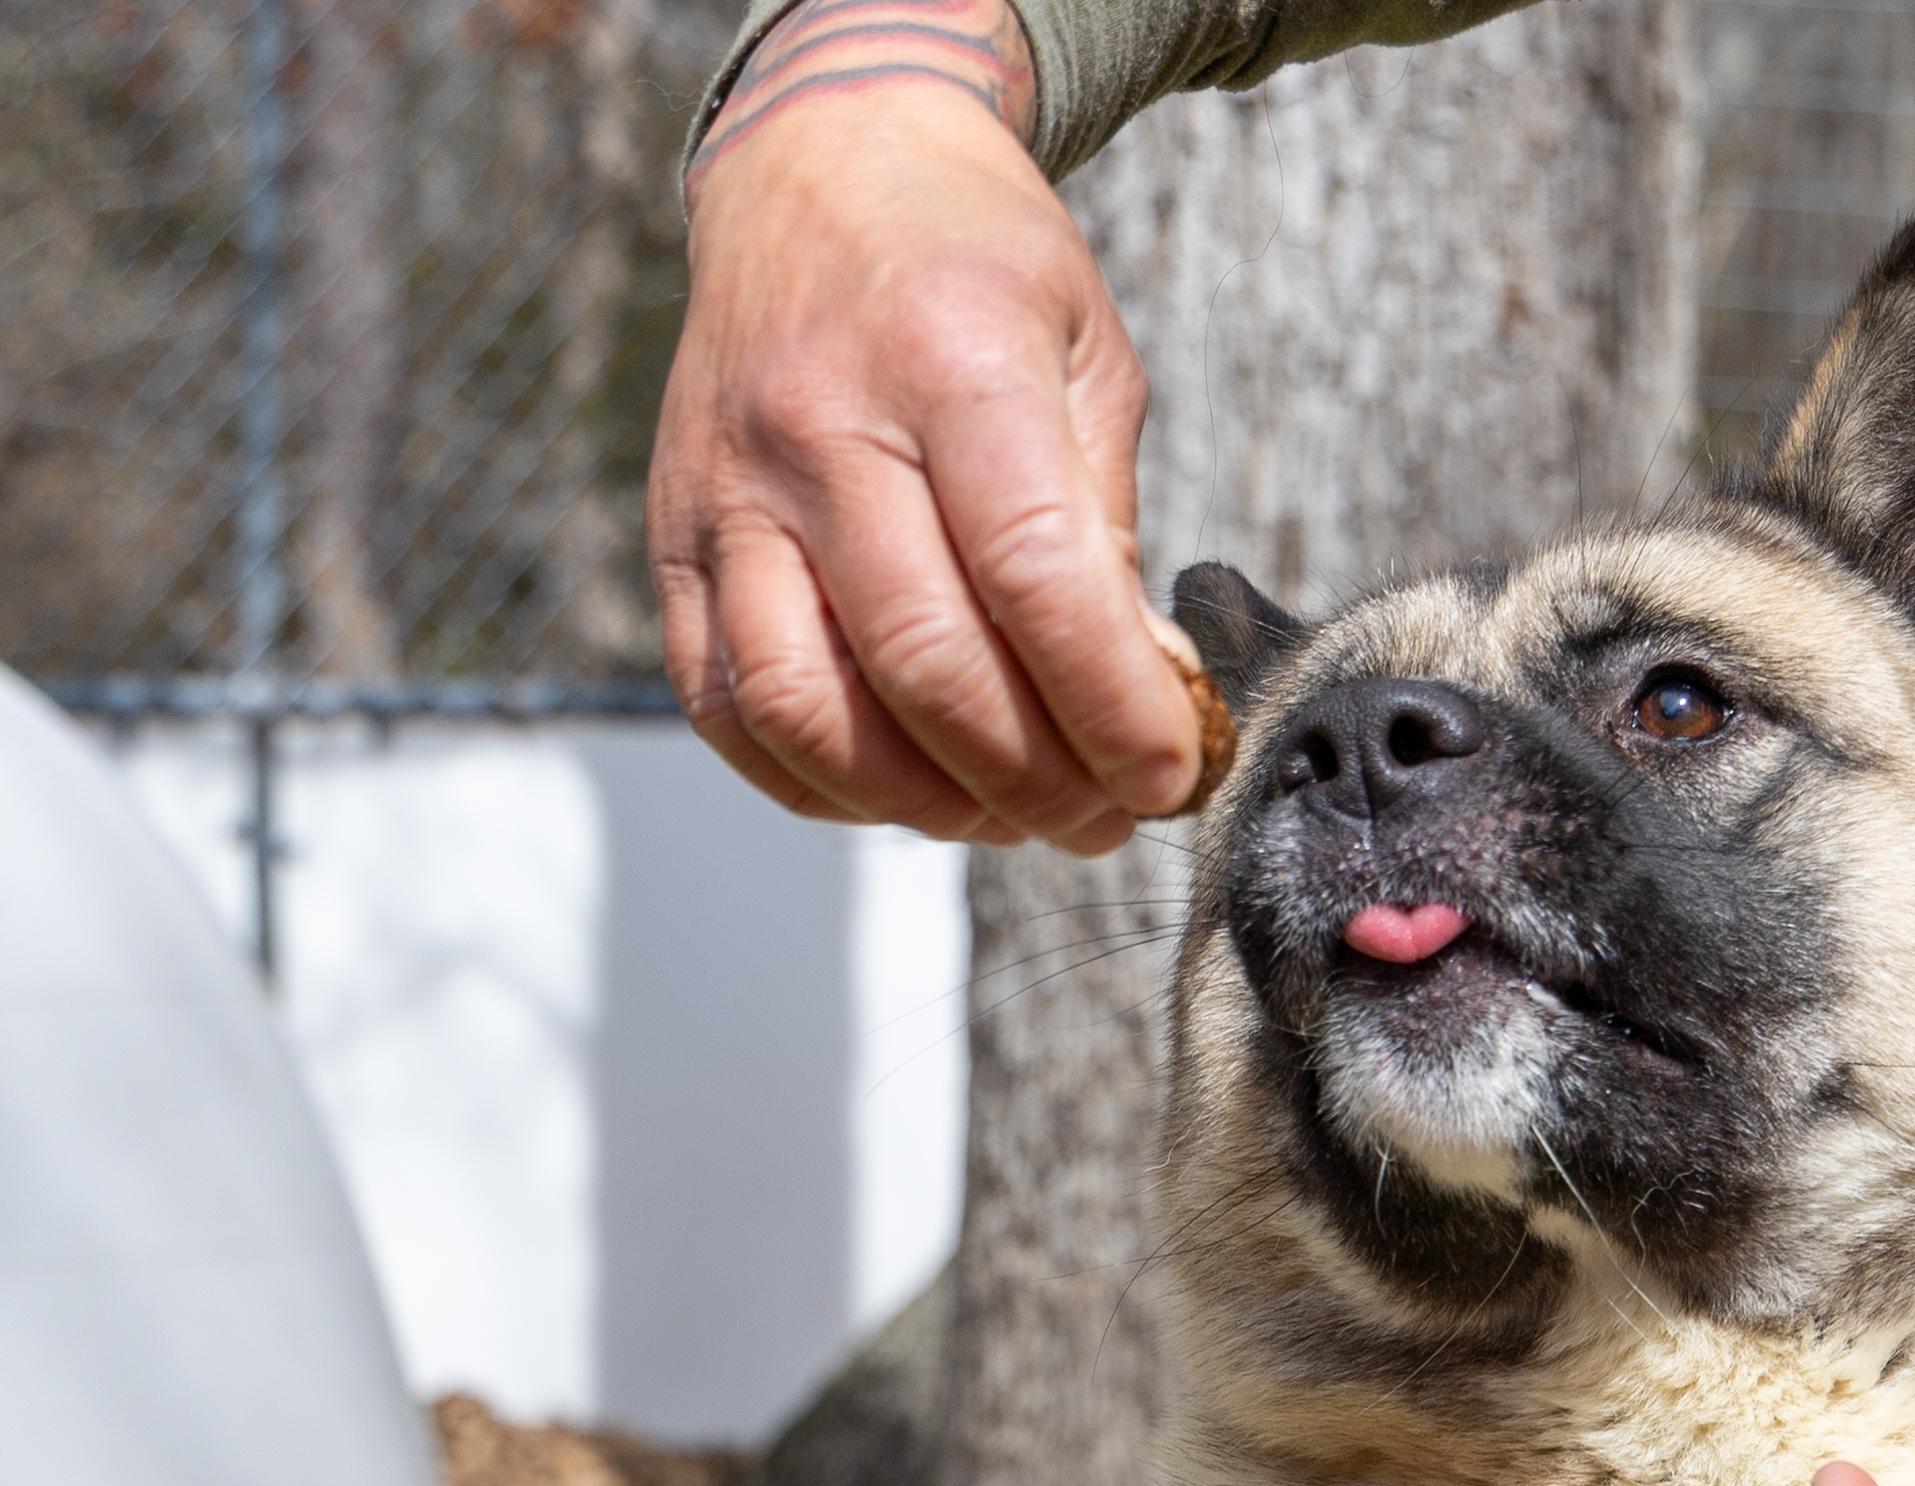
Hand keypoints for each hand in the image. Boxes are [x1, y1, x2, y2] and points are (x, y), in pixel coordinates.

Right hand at [652, 0, 1203, 849]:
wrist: (821, 166)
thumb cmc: (977, 268)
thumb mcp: (1088, 355)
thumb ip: (1108, 526)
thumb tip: (1138, 696)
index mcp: (951, 360)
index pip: (1035, 577)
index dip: (1111, 705)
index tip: (1169, 774)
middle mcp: (821, 426)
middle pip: (925, 667)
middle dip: (1036, 782)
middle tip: (1104, 818)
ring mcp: (731, 489)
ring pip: (808, 709)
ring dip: (924, 804)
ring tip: (1008, 814)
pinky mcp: (671, 536)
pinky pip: (723, 704)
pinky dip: (818, 781)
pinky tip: (902, 789)